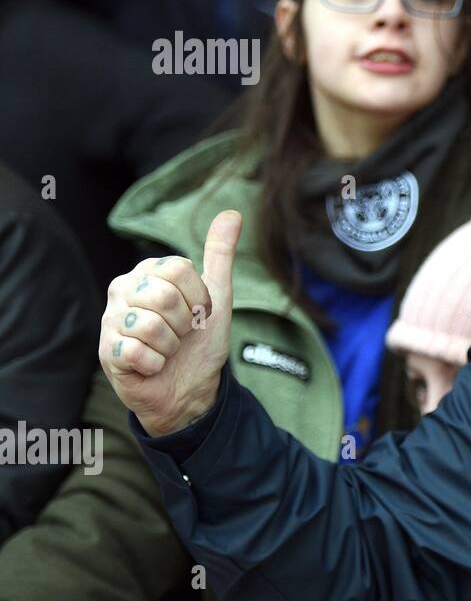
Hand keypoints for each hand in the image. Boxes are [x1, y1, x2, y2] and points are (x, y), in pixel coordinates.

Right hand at [99, 210, 242, 436]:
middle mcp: (123, 291)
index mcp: (148, 272)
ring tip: (166, 349)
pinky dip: (155, 363)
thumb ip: (219, 254)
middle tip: (181, 333)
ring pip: (150, 324)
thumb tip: (232, 213)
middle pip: (164, 295)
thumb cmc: (199, 340)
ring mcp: (111, 321)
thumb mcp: (217, 294)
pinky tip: (152, 365)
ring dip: (171, 344)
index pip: (179, 269)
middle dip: (184, 322)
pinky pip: (138, 351)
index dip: (199, 297)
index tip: (198, 312)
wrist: (192, 387)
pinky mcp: (107, 352)